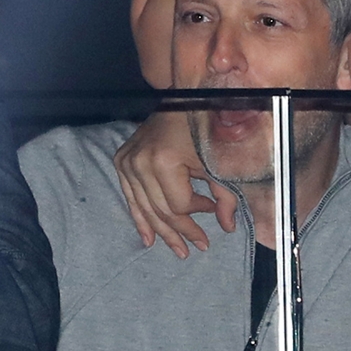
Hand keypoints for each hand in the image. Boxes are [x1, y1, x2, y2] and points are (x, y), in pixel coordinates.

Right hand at [114, 111, 237, 258]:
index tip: (213, 212)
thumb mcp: (219, 161)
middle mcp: (140, 163)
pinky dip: (140, 218)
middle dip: (182, 231)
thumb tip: (228, 227)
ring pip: (145, 208)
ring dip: (162, 232)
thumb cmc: (204, 127)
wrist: (180, 99)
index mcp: (164, 161)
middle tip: (198, 247)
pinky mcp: (122, 160)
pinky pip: (130, 198)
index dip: (198, 214)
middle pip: (161, 210)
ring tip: (178, 250)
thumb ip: (225, 196)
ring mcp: (128, 162)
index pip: (179, 204)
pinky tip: (148, 239)